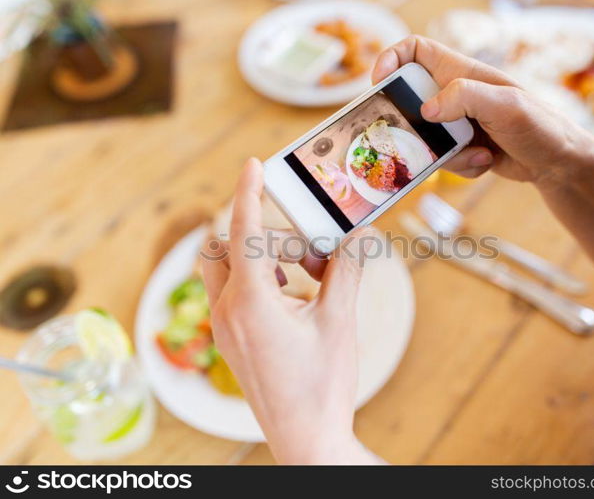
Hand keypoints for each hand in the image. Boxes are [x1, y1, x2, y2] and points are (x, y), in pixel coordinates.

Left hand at [201, 158, 379, 463]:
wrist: (306, 437)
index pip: (243, 231)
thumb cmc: (321, 385)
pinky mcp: (230, 340)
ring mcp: (224, 328)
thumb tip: (361, 235)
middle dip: (272, 236)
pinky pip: (233, 293)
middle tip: (315, 253)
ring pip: (228, 270)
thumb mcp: (339, 321)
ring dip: (264, 258)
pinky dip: (259, 280)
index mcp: (250, 302)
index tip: (253, 164)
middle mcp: (227, 312)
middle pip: (231, 247)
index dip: (249, 192)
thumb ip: (348, 271)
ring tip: (307, 275)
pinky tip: (294, 296)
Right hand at [372, 36, 593, 185]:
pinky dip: (462, 166)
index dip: (392, 60)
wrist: (558, 163)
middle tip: (420, 140)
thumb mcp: (505, 105)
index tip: (380, 83)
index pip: (415, 51)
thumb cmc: (540, 125)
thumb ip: (465, 98)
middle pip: (410, 102)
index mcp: (460, 73)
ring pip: (425, 138)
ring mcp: (456, 123)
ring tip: (479, 153)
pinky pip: (442, 159)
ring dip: (446, 153)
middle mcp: (454, 95)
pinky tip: (487, 160)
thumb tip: (427, 110)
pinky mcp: (461, 148)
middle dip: (413, 125)